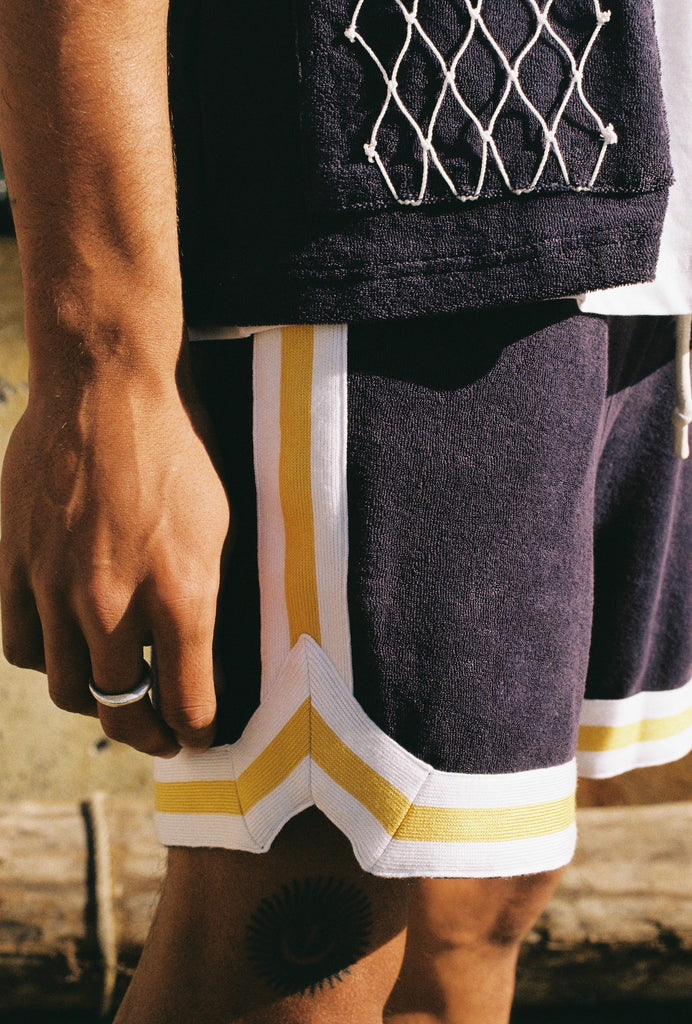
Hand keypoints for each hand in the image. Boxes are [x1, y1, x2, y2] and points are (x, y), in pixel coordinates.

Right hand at [0, 358, 230, 755]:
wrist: (106, 385)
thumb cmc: (179, 450)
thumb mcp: (221, 526)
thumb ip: (207, 597)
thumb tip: (203, 652)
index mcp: (180, 593)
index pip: (188, 701)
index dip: (199, 731)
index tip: (201, 736)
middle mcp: (112, 601)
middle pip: (120, 708)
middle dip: (147, 733)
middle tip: (160, 733)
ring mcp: (54, 584)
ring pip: (65, 687)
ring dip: (94, 701)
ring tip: (113, 692)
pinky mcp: (12, 562)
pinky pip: (20, 644)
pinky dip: (46, 659)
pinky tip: (67, 646)